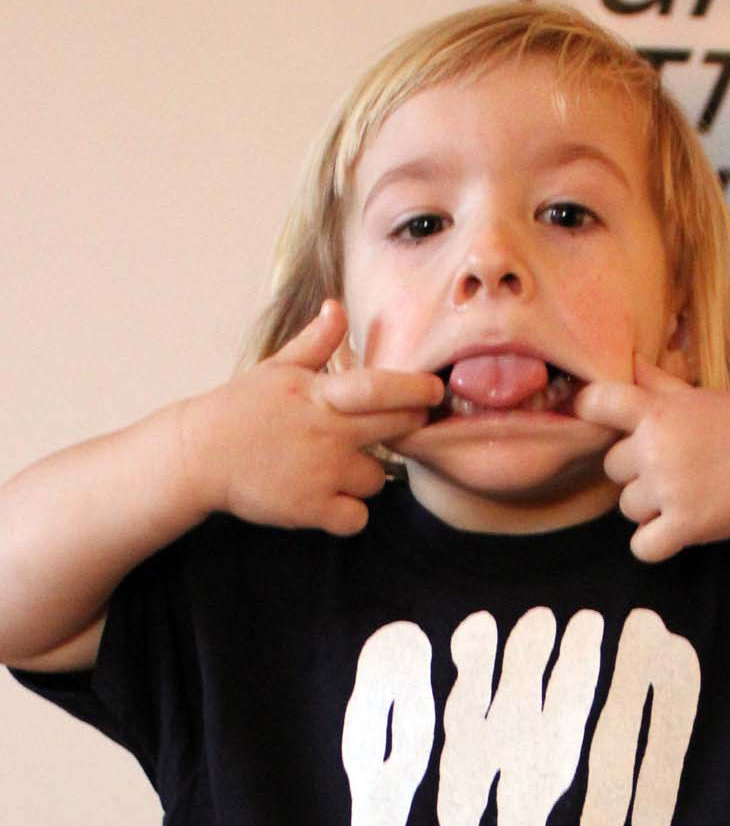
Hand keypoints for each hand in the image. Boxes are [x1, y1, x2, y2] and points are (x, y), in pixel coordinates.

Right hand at [179, 301, 442, 534]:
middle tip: (399, 424)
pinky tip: (331, 498)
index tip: (435, 389)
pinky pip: (356, 518)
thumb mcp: (277, 369)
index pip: (380, 388)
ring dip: (367, 474)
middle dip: (407, 426)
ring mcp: (320, 473)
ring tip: (338, 465)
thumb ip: (316, 344)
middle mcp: (325, 433)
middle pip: (394, 429)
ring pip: (377, 477)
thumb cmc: (241, 408)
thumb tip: (337, 308)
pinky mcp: (310, 509)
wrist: (197, 455)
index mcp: (318, 395)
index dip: (414, 389)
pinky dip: (349, 513)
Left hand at [575, 356, 729, 561]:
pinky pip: (643, 547)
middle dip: (636, 471)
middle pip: (612, 467)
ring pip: (627, 507)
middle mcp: (656, 447)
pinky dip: (655, 544)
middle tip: (673, 468)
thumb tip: (626, 361)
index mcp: (657, 410)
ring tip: (684, 494)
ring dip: (649, 507)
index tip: (602, 422)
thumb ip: (655, 382)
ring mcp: (670, 488)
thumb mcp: (697, 395)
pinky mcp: (686, 525)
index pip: (596, 403)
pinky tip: (674, 529)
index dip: (589, 411)